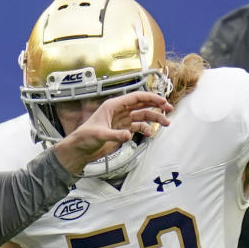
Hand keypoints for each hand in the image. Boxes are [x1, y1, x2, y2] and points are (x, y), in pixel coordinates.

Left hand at [53, 91, 171, 175]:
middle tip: (168, 109)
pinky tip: (150, 135)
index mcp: (113, 106)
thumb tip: (129, 135)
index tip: (162, 101)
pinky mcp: (122, 130)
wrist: (79, 149)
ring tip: (165, 123)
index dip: (150, 98)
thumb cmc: (84, 137)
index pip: (135, 98)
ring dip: (154, 119)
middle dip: (156, 106)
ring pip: (142, 116)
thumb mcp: (99, 135)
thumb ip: (115, 135)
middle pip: (141, 105)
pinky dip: (145, 130)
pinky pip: (138, 127)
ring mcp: (121, 121)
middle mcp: (119, 111)